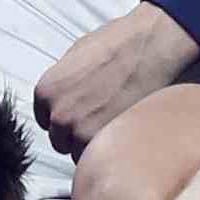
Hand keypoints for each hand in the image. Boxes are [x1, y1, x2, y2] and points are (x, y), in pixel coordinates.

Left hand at [34, 2, 195, 157]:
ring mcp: (80, 132)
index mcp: (47, 91)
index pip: (46, 121)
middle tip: (103, 117)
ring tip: (117, 121)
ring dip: (95, 142)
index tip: (81, 113)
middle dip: (78, 133)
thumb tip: (64, 93)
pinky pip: (102, 156)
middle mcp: (58, 114)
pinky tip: (125, 127)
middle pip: (61, 140)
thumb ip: (64, 80)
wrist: (153, 46)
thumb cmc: (122, 42)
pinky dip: (112, 148)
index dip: (66, 118)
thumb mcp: (79, 52)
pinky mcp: (106, 142)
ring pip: (80, 152)